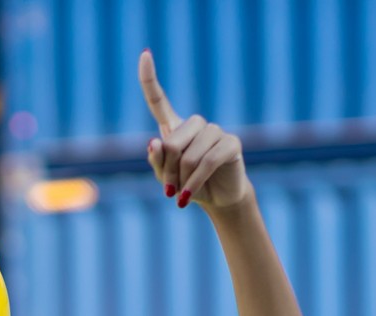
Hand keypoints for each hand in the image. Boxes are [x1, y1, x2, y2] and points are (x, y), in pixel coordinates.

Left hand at [139, 48, 250, 210]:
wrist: (217, 200)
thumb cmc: (188, 185)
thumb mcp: (165, 178)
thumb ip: (157, 162)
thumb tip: (154, 142)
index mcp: (175, 128)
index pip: (158, 100)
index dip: (149, 79)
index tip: (144, 54)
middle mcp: (195, 125)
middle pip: (171, 142)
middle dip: (166, 170)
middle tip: (167, 191)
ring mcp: (215, 131)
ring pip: (189, 155)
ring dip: (182, 179)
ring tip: (181, 194)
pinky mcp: (231, 143)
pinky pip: (207, 162)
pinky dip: (194, 182)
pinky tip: (187, 198)